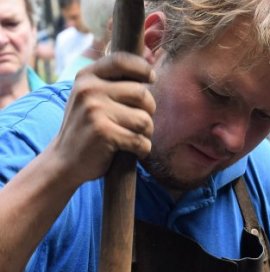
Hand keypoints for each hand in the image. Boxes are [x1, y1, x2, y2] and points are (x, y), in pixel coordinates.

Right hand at [49, 52, 155, 187]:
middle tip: (140, 124)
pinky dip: (143, 149)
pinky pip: (140, 140)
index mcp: (86, 77)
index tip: (152, 78)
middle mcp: (89, 90)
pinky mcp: (103, 132)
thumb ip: (112, 82)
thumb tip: (150, 71)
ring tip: (134, 138)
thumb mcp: (90, 97)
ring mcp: (95, 110)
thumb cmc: (86, 128)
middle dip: (149, 111)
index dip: (142, 68)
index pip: (121, 60)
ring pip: (144, 120)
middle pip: (142, 94)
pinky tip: (134, 151)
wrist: (64, 160)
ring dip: (147, 133)